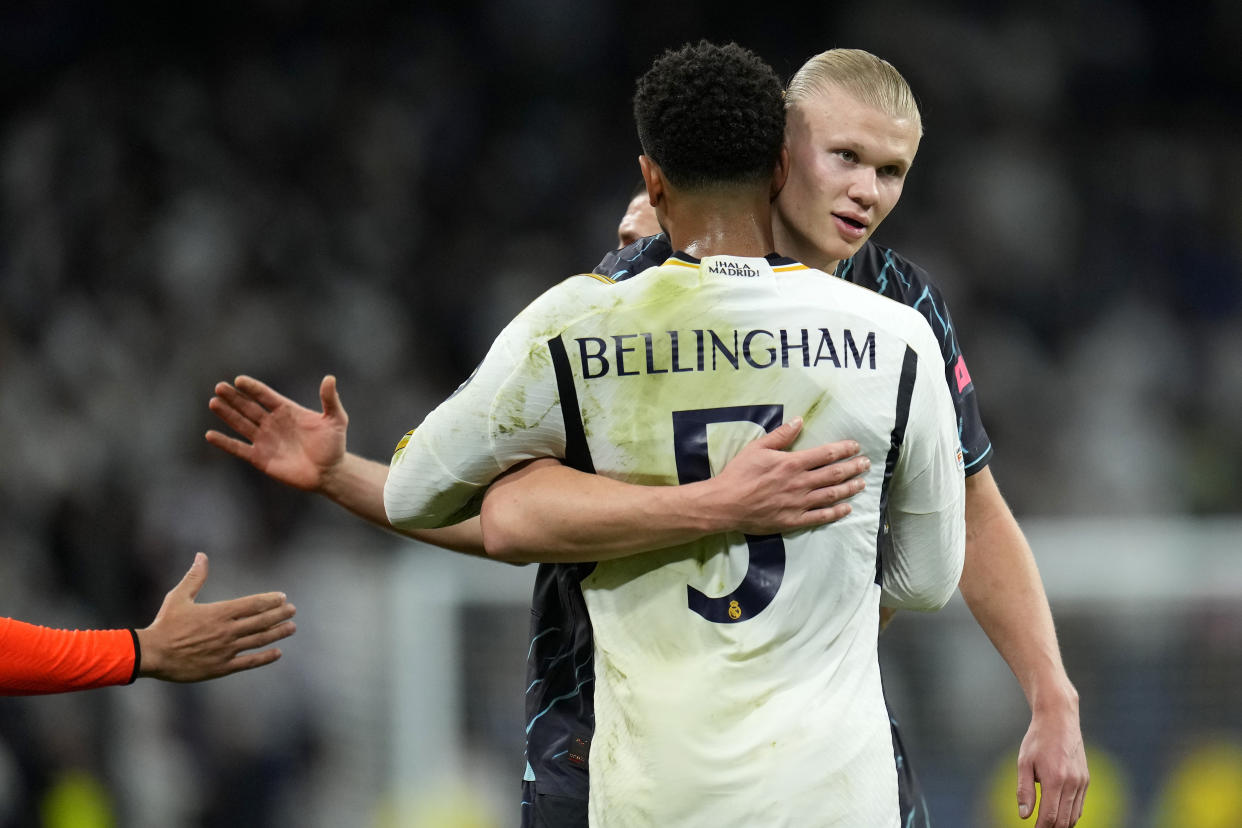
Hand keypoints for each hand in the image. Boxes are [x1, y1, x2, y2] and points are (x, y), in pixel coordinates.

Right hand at [137, 553, 295, 681]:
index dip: (270, 600)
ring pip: (259, 640)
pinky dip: (265, 657)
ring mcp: (226, 650)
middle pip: (261, 621)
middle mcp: (227, 631)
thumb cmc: (165, 624)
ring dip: (278, 633)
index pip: (253, 604)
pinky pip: (249, 662)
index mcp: (219, 612)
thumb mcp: (178, 597)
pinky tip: (277, 652)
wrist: (152, 654)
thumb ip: (195, 577)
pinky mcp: (222, 667)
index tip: (282, 597)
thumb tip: (201, 555)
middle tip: (293, 610)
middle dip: (280, 615)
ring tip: (291, 628)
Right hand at [207, 374, 347, 491]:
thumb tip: (330, 378)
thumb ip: (330, 400)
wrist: (330, 473)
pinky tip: (210, 435)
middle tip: (219, 387)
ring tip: (213, 402)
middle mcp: (272, 423)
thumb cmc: (334, 445)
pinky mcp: (260, 458)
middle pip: (249, 407)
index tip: (239, 380)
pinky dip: (225, 443)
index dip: (253, 388)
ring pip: (241, 424)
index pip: (266, 396)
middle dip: (234, 397)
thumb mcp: (336, 420)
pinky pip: (238, 449)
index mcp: (287, 410)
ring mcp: (265, 440)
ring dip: (227, 414)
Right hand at [706, 417, 868, 535]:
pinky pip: (820, 517)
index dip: (843, 450)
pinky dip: (835, 512)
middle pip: (833, 474)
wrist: (725, 503)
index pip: (825, 454)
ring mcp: (798, 503)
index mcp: (792, 463)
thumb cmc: (739, 473)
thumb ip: (780, 435)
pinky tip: (846, 509)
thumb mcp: (757, 448)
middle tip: (866, 464)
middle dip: (853, 468)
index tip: (855, 447)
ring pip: (831, 495)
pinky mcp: (793, 520)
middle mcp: (800, 483)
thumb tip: (799, 421)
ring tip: (862, 484)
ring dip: (849, 489)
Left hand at [1016, 696, 1088, 826]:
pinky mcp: (1086, 779)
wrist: (1059, 719)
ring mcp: (1082, 782)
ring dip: (1061, 824)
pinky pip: (1079, 805)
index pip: (1050, 815)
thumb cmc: (1038, 739)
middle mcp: (1072, 783)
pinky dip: (1070, 814)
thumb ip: (1024, 790)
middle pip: (1064, 820)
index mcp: (1055, 779)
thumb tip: (1024, 815)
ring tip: (1047, 824)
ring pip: (1074, 815)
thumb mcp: (1024, 762)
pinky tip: (1058, 814)